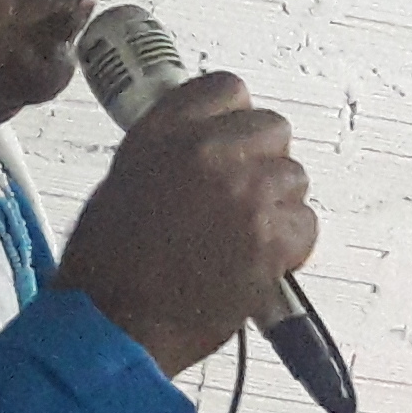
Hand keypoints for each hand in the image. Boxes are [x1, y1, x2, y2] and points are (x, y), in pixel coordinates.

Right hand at [55, 72, 317, 376]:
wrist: (114, 323)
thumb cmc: (106, 266)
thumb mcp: (122, 180)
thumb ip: (169, 152)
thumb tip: (205, 148)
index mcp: (164, 131)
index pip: (227, 89)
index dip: (236, 116)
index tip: (233, 138)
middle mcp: (207, 152)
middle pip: (273, 128)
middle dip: (263, 160)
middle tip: (242, 194)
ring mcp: (244, 193)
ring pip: (294, 178)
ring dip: (277, 204)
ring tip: (243, 235)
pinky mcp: (270, 239)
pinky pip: (305, 224)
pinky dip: (289, 245)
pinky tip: (257, 260)